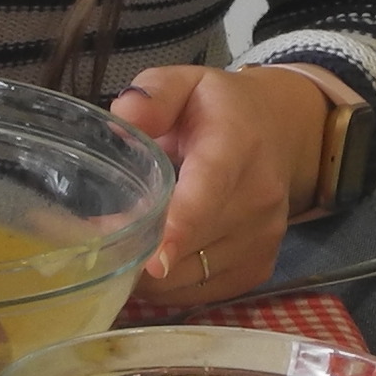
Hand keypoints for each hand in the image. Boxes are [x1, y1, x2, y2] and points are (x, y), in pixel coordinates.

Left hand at [111, 64, 330, 303]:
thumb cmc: (217, 109)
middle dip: (139, 251)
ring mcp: (264, 238)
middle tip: (93, 243)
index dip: (181, 226)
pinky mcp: (259, 268)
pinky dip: (170, 288)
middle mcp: (258, 197)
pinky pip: (203, 293)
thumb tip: (123, 119)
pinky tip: (151, 261)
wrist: (282, 131)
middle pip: (194, 244)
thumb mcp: (185, 82)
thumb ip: (154, 94)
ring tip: (120, 248)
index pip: (209, 191)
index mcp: (236, 145)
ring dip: (149, 275)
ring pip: (193, 277)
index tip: (154, 260)